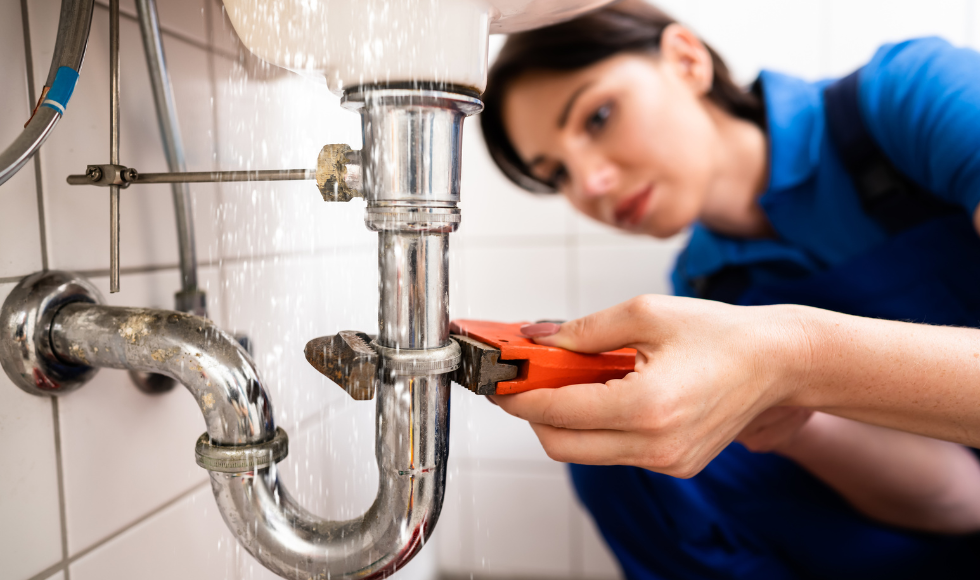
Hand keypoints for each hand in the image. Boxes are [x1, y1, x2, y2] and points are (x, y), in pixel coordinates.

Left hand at [490, 294, 811, 477]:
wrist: (777, 363)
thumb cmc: (720, 334)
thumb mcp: (645, 313)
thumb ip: (584, 330)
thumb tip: (539, 341)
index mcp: (648, 406)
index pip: (559, 411)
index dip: (520, 397)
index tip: (499, 383)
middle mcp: (655, 445)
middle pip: (562, 445)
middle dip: (535, 414)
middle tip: (525, 383)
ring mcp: (666, 462)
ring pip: (586, 452)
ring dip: (567, 419)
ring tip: (571, 380)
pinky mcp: (674, 465)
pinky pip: (616, 452)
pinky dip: (599, 426)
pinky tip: (608, 393)